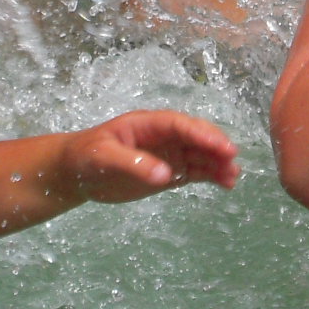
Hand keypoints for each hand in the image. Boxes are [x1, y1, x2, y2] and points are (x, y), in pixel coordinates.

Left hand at [60, 110, 240, 203]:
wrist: (76, 173)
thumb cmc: (86, 157)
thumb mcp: (104, 158)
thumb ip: (134, 165)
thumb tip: (165, 175)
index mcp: (147, 124)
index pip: (180, 125)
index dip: (202, 134)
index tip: (222, 146)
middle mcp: (162, 137)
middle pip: (195, 137)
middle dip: (215, 147)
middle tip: (232, 160)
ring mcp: (167, 154)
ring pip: (199, 156)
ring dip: (217, 164)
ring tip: (233, 178)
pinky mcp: (168, 173)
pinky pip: (195, 172)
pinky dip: (210, 177)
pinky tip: (225, 184)